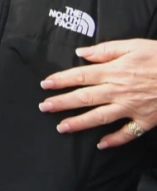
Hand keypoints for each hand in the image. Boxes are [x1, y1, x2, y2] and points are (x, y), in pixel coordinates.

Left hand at [40, 38, 156, 147]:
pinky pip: (127, 133)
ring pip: (100, 117)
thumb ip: (105, 50)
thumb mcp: (132, 46)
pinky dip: (114, 140)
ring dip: (79, 123)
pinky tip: (101, 145)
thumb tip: (82, 52)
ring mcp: (131, 108)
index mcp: (113, 71)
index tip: (45, 85)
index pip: (80, 76)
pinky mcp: (146, 120)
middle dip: (61, 103)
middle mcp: (118, 91)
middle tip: (44, 107)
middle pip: (84, 98)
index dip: (61, 80)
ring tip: (61, 127)